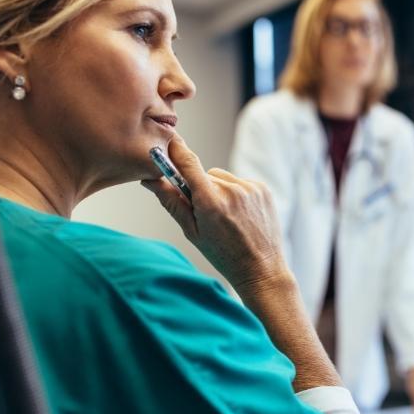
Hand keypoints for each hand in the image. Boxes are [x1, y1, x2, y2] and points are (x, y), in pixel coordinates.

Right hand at [141, 135, 288, 291]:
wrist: (260, 269)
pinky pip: (240, 182)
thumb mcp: (192, 232)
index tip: (168, 143)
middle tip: (206, 213)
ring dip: (219, 190)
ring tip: (226, 216)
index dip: (176, 151)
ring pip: (222, 178)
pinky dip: (236, 193)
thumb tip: (150, 180)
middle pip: (204, 174)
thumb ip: (172, 202)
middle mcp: (231, 190)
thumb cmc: (224, 256)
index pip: (187, 163)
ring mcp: (250, 188)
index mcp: (210, 202)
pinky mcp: (263, 189)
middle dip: (200, 188)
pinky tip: (240, 215)